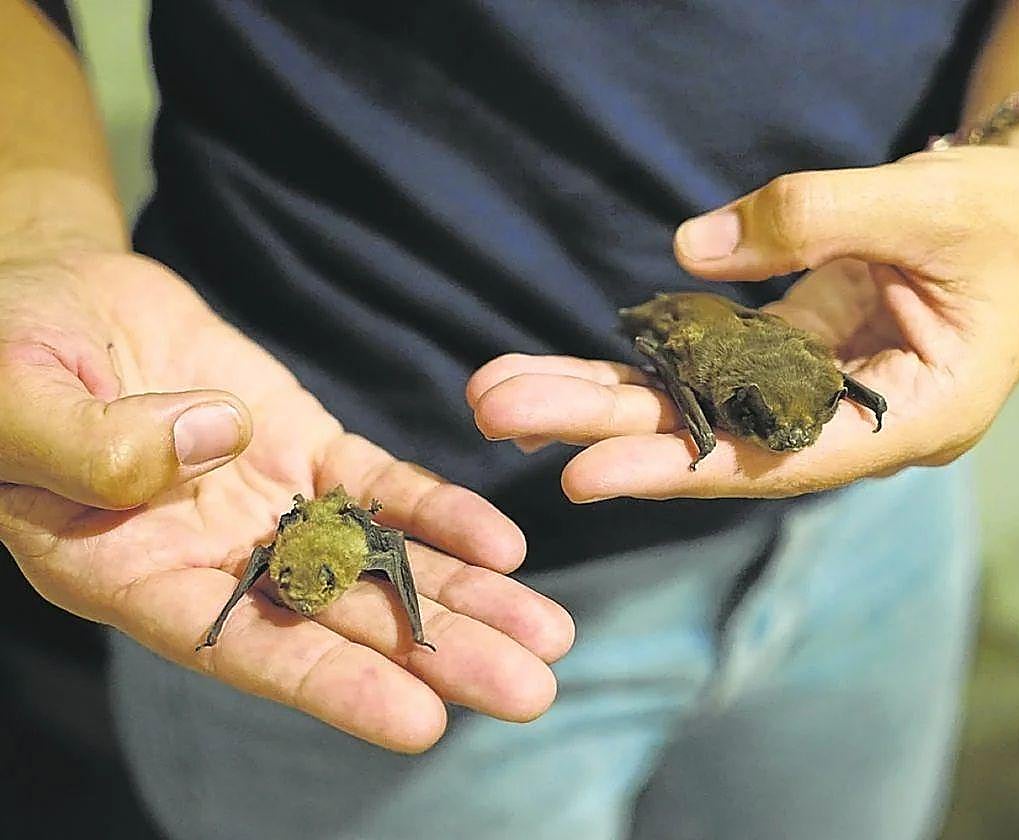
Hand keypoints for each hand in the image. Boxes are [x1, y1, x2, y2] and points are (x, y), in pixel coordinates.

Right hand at [0, 251, 573, 751]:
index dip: (333, 687)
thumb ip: (96, 443)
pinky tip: (503, 542)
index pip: (243, 649)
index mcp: (130, 574)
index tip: (422, 722)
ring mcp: (267, 504)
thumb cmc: (5, 355)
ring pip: (376, 561)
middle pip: (338, 619)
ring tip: (548, 635)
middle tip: (532, 690)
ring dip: (464, 596)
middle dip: (437, 653)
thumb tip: (215, 446)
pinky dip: (438, 513)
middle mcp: (212, 558)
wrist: (52, 296)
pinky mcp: (303, 448)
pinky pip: (379, 486)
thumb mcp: (16, 399)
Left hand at [468, 138, 1018, 498]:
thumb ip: (817, 216)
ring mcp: (818, 390)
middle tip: (495, 412)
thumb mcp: (932, 205)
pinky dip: (643, 361)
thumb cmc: (1016, 221)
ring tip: (499, 393)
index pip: (779, 458)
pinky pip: (708, 364)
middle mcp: (853, 422)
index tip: (582, 474)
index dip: (680, 468)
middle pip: (713, 438)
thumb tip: (692, 249)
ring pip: (698, 405)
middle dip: (602, 427)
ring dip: (600, 397)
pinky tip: (563, 370)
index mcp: (913, 418)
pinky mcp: (795, 352)